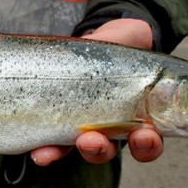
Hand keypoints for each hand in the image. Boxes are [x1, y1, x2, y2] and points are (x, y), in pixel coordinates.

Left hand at [31, 18, 162, 165]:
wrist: (88, 47)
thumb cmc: (116, 46)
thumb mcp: (129, 39)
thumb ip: (135, 39)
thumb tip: (140, 34)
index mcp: (136, 117)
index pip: (145, 143)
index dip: (147, 146)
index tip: (146, 136)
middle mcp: (109, 129)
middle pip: (109, 151)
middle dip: (103, 149)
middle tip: (95, 141)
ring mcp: (81, 129)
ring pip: (80, 150)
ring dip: (75, 150)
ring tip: (73, 143)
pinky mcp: (56, 125)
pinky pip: (53, 144)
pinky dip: (48, 152)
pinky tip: (40, 154)